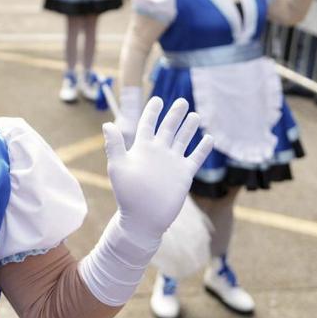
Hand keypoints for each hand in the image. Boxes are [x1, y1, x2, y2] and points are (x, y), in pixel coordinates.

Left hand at [101, 97, 212, 243]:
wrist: (143, 218)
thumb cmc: (128, 194)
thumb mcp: (118, 166)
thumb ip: (114, 145)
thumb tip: (107, 123)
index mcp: (142, 148)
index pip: (148, 124)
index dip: (152, 111)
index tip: (157, 99)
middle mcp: (158, 152)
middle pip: (168, 128)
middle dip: (175, 115)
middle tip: (182, 102)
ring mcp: (172, 162)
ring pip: (182, 140)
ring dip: (189, 128)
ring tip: (195, 115)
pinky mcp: (184, 174)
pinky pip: (195, 158)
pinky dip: (202, 148)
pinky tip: (209, 138)